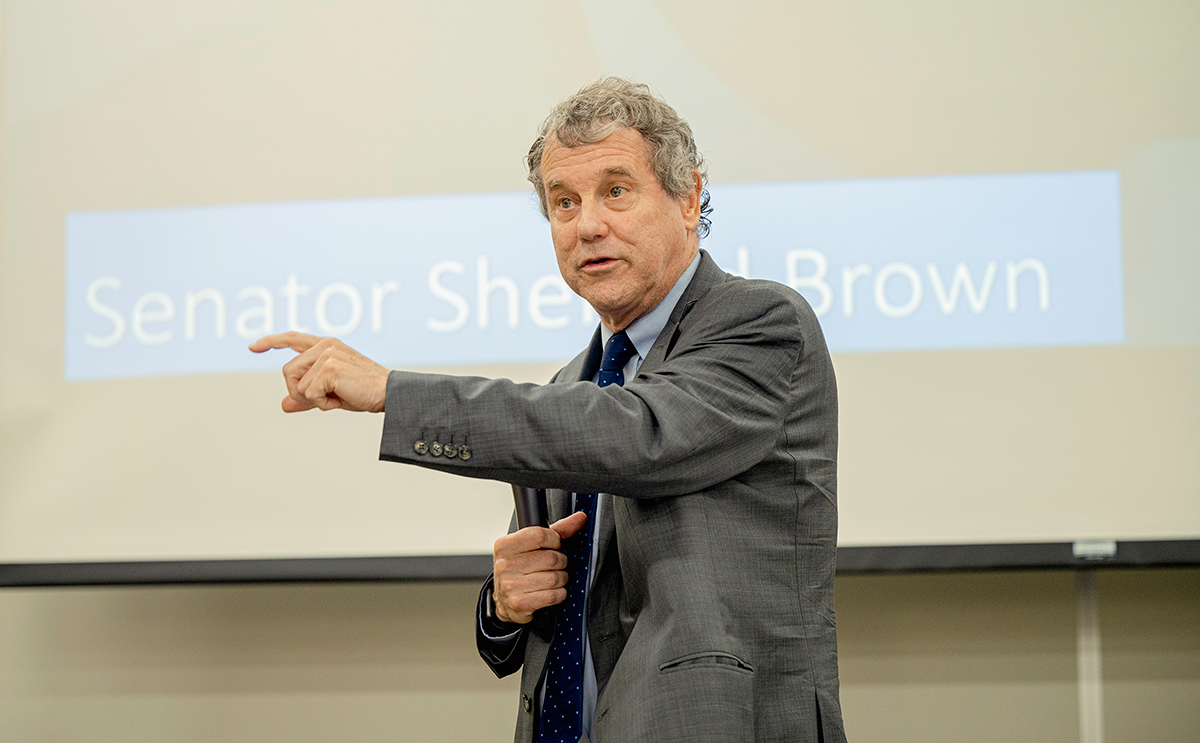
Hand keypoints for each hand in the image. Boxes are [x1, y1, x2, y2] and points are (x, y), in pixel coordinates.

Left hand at [249, 332, 389, 412]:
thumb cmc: (364, 393)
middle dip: (300, 392)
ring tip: (336, 397)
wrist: (388, 394)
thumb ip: (306, 398)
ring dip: (312, 399)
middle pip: (287, 372)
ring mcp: (326, 354)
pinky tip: (340, 399)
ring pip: (295, 384)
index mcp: (326, 346)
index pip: (292, 338)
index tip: (253, 347)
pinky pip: (308, 393)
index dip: (271, 341)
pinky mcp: (328, 366)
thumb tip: (283, 405)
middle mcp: (324, 345)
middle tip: (326, 399)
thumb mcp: (330, 394)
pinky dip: (321, 404)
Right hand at [492, 511, 587, 623]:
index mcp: (505, 546)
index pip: (540, 535)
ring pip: (555, 578)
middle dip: (561, 562)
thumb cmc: (521, 569)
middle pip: (551, 558)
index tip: (554, 546)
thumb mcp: (533, 546)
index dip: (554, 541)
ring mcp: (510, 585)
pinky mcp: (519, 603)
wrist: (504, 600)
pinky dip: (559, 593)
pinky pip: (554, 595)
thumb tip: (580, 517)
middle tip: (555, 565)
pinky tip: (551, 591)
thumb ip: (558, 530)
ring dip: (561, 578)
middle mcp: (504, 565)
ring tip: (553, 578)